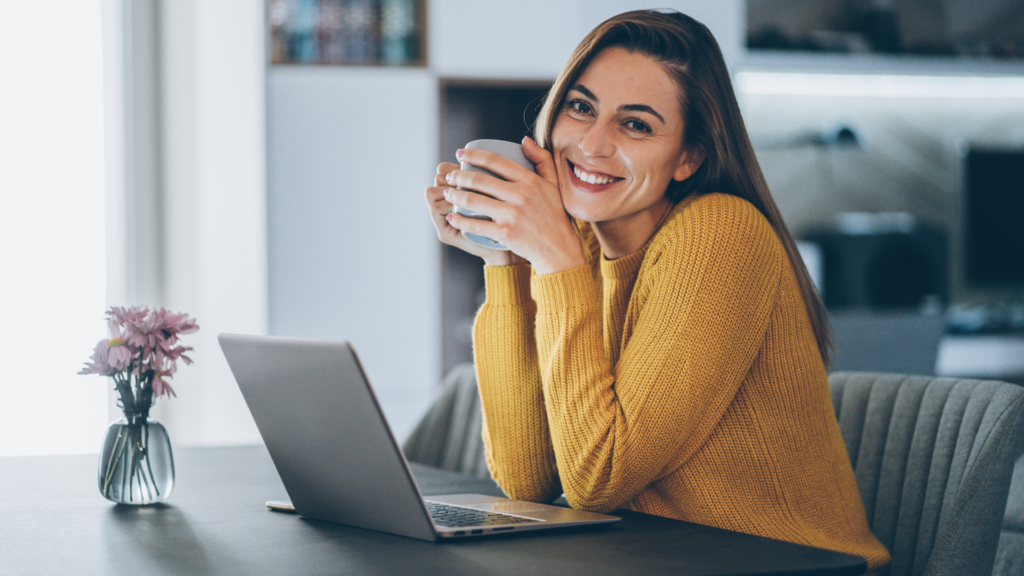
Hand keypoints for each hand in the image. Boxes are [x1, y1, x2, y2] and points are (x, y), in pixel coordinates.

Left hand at [443, 137, 586, 274]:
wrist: (558, 248)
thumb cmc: (555, 215)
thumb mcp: (554, 184)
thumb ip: (542, 159)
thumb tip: (524, 141)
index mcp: (530, 180)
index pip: (495, 161)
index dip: (473, 155)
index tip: (460, 154)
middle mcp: (520, 195)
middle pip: (479, 180)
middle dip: (458, 176)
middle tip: (450, 176)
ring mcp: (511, 215)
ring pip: (473, 200)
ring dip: (454, 195)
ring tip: (447, 193)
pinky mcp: (504, 233)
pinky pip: (475, 224)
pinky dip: (459, 220)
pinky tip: (452, 217)